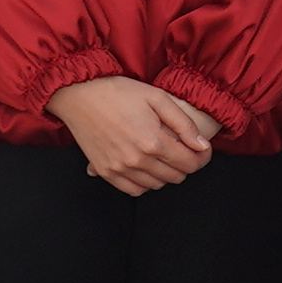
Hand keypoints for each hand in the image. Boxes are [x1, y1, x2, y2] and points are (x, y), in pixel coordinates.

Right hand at [54, 76, 218, 195]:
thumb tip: (202, 146)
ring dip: (165, 173)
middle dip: (185, 163)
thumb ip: (183, 124)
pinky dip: (145, 183)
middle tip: (181, 147)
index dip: (202, 158)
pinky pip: (134, 190)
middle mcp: (137, 160)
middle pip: (176, 177)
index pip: (190, 164)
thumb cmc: (119, 92)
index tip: (202, 149)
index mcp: (153, 142)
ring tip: (162, 154)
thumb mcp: (157, 97)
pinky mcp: (105, 172)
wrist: (79, 95)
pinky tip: (145, 166)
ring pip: (157, 185)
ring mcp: (119, 169)